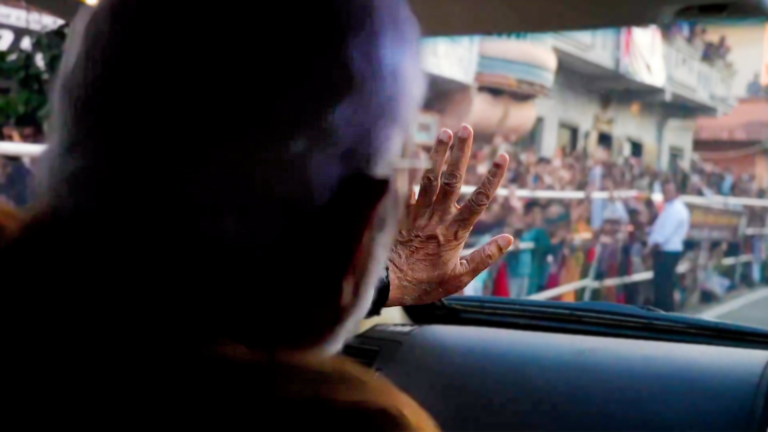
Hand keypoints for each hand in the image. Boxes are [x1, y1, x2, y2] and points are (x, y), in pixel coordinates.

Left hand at [386, 125, 512, 306]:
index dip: (492, 177)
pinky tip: (412, 150)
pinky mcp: (401, 213)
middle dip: (461, 153)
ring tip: (445, 132)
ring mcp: (418, 212)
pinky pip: (406, 187)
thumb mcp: (460, 277)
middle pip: (453, 180)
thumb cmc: (425, 283)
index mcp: (456, 231)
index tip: (503, 156)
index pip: (479, 200)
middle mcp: (438, 217)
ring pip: (430, 178)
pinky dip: (409, 169)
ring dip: (438, 154)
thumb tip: (508, 240)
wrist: (389, 284)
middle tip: (466, 129)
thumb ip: (484, 256)